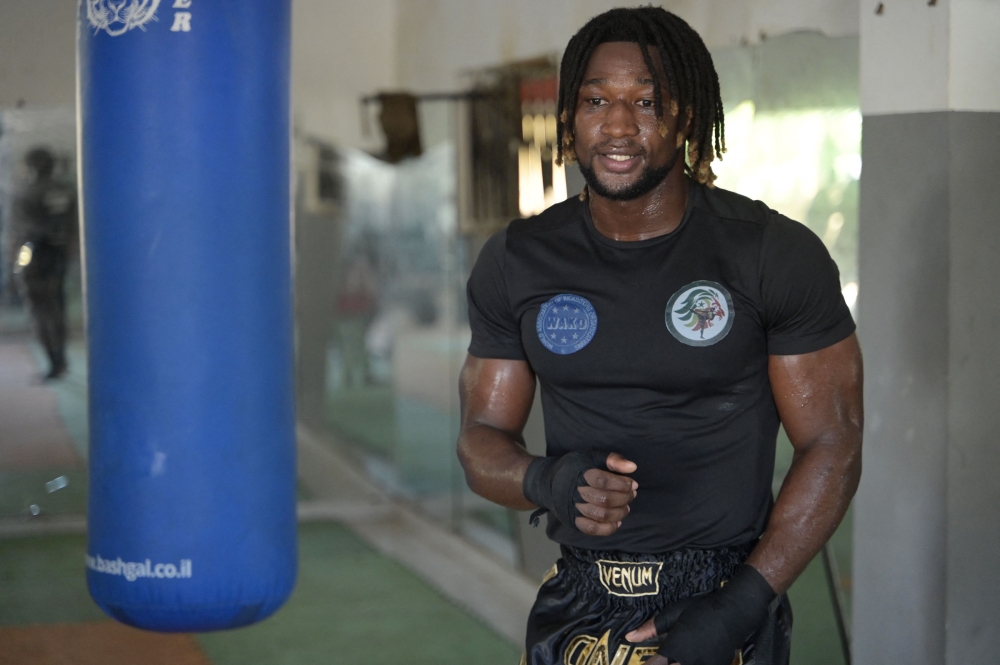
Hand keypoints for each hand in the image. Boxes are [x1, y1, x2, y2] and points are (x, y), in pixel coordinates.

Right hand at [574, 452, 637, 535]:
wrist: (548, 482)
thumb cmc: (575, 467)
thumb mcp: (592, 456)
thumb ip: (613, 460)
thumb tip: (633, 467)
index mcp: (579, 473)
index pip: (603, 480)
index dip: (622, 483)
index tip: (633, 484)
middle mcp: (575, 492)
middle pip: (604, 499)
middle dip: (624, 498)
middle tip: (632, 495)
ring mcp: (573, 508)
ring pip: (601, 515)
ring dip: (619, 513)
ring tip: (626, 507)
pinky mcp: (573, 521)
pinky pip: (592, 529)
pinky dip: (608, 528)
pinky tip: (617, 522)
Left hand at [625, 565, 773, 664]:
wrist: (734, 614)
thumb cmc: (701, 610)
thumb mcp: (673, 614)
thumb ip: (651, 628)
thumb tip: (630, 636)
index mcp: (675, 648)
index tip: (636, 664)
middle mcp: (688, 662)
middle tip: (659, 661)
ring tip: (672, 661)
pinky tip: (685, 660)